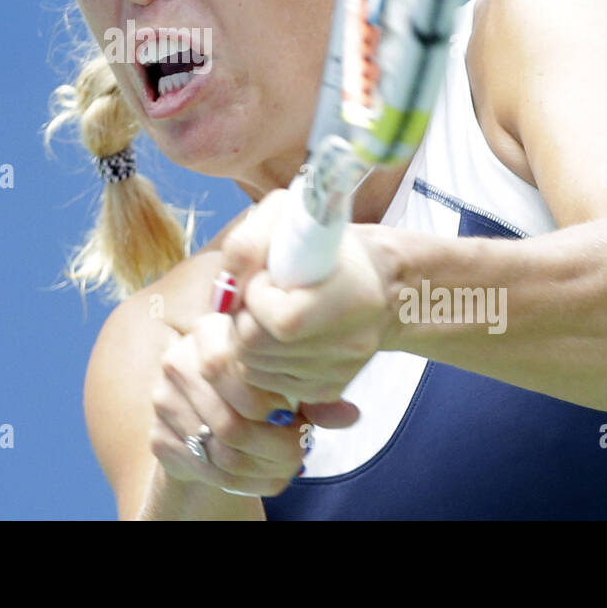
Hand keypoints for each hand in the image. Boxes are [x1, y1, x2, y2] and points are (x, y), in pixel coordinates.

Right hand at [148, 312, 311, 496]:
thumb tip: (349, 415)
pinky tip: (263, 475)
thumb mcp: (286, 382)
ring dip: (263, 467)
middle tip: (300, 450)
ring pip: (221, 450)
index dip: (265, 399)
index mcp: (209, 331)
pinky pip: (206, 470)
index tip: (291, 412)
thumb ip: (317, 396)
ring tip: (288, 465)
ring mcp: (163, 401)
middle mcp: (177, 360)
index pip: (227, 365)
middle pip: (229, 420)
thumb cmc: (255, 388)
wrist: (209, 415)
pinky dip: (243, 481)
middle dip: (275, 445)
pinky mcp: (158, 438)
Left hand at [219, 188, 401, 407]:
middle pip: (255, 346)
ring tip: (268, 310)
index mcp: (354, 297)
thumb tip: (223, 294)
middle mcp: (351, 344)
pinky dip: (256, 355)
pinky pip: (261, 381)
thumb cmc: (331, 246)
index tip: (266, 276)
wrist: (382, 287)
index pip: (282, 321)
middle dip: (243, 314)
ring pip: (250, 366)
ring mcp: (337, 373)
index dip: (256, 295)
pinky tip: (274, 332)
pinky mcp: (323, 390)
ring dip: (245, 334)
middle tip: (260, 294)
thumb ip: (249, 244)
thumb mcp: (291, 217)